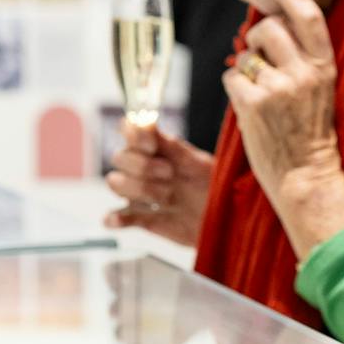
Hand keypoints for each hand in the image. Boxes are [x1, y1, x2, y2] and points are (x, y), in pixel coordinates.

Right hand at [104, 124, 212, 245]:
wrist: (227, 216)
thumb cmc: (215, 184)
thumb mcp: (199, 163)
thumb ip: (172, 147)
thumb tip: (147, 123)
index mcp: (158, 148)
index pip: (129, 130)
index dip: (133, 135)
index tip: (150, 146)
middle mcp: (145, 167)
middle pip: (119, 158)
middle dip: (142, 166)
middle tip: (170, 174)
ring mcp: (142, 193)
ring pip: (116, 184)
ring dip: (139, 189)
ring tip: (167, 197)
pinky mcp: (144, 218)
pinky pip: (122, 216)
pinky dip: (116, 217)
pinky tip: (116, 219)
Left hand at [221, 0, 343, 257]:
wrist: (305, 177)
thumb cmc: (308, 133)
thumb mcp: (318, 88)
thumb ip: (301, 57)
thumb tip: (269, 25)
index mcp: (323, 66)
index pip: (307, 15)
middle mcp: (303, 72)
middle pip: (267, 27)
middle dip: (255, 37)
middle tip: (259, 58)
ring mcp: (278, 88)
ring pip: (245, 53)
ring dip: (244, 68)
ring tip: (259, 92)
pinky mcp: (253, 104)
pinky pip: (231, 76)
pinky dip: (235, 88)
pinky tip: (249, 106)